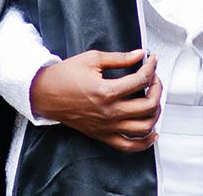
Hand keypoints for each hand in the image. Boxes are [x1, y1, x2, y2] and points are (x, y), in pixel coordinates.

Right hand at [29, 49, 161, 152]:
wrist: (45, 94)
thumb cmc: (64, 76)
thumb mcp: (92, 59)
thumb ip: (119, 58)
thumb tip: (139, 55)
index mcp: (106, 91)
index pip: (141, 81)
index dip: (151, 67)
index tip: (151, 60)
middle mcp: (109, 112)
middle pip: (148, 105)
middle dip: (157, 88)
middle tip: (154, 78)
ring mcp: (107, 127)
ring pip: (144, 127)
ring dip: (156, 113)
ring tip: (153, 99)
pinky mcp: (103, 135)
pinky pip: (129, 146)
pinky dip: (145, 142)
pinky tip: (152, 132)